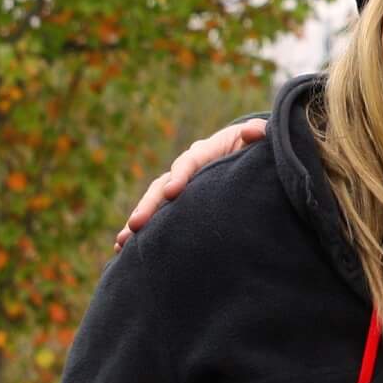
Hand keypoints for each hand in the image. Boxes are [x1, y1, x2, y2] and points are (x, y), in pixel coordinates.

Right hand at [115, 118, 268, 249]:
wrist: (249, 153)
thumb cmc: (257, 147)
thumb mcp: (261, 138)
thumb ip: (259, 134)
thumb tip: (255, 131)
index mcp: (206, 151)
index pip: (190, 162)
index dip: (180, 176)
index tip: (172, 193)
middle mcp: (186, 168)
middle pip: (162, 186)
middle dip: (149, 206)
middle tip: (136, 224)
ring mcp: (179, 185)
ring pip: (154, 203)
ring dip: (138, 221)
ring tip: (122, 242)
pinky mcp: (178, 203)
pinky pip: (157, 217)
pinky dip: (142, 232)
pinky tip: (124, 251)